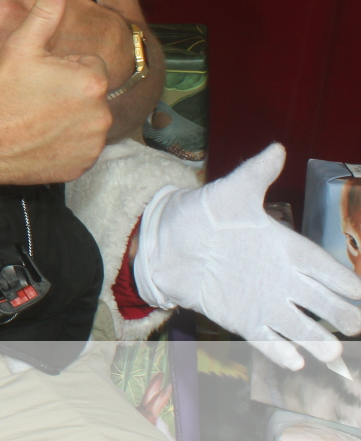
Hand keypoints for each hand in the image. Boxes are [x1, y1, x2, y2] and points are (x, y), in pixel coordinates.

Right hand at [0, 0, 110, 186]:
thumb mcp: (20, 45)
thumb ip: (44, 11)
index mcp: (90, 79)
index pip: (84, 66)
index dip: (58, 68)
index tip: (38, 76)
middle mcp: (100, 113)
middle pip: (86, 94)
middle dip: (64, 93)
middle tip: (34, 96)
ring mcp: (92, 143)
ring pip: (84, 120)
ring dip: (67, 117)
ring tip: (36, 116)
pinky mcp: (82, 165)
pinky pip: (79, 148)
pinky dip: (65, 144)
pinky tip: (41, 136)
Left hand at [135, 143, 360, 370]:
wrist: (166, 240)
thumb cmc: (203, 213)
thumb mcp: (231, 191)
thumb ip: (256, 173)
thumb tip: (276, 148)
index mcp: (287, 249)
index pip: (326, 269)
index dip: (345, 282)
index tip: (360, 293)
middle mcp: (283, 280)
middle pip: (323, 303)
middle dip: (343, 316)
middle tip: (355, 326)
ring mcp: (265, 302)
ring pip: (302, 327)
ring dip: (318, 341)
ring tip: (334, 353)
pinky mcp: (243, 319)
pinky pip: (268, 340)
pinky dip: (281, 351)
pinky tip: (296, 361)